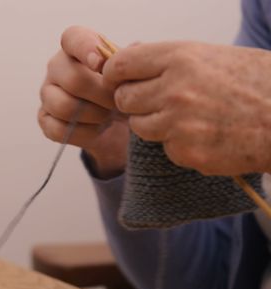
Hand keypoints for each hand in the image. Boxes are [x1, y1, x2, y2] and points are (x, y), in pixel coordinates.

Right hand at [38, 26, 128, 178]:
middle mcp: (56, 67)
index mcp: (76, 47)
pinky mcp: (44, 118)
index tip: (102, 64)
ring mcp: (47, 93)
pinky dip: (84, 133)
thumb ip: (131, 59)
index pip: (73, 38)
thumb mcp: (130, 72)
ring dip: (94, 116)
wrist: (116, 122)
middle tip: (120, 102)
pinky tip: (97, 129)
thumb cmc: (120, 89)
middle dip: (102, 96)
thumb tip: (134, 49)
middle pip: (74, 80)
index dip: (86, 49)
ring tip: (109, 115)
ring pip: (64, 107)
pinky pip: (59, 130)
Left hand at [102, 41, 270, 174]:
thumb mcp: (210, 56)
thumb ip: (167, 60)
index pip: (120, 65)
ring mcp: (179, 124)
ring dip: (155, 124)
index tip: (118, 80)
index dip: (115, 74)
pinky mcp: (187, 152)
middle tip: (157, 101)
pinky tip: (205, 134)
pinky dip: (178, 145)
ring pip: (140, 126)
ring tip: (187, 117)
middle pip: (124, 99)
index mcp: (180, 58)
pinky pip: (165, 148)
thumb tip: (126, 59)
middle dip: (135, 101)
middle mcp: (175, 90)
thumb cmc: (254, 82)